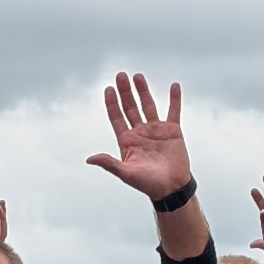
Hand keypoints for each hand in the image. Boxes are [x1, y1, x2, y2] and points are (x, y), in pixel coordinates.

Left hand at [85, 71, 193, 206]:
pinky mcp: (173, 131)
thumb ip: (109, 163)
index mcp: (127, 141)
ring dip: (143, 90)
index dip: (112, 103)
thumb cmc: (148, 184)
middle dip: (125, 92)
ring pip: (148, 105)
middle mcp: (140, 132)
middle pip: (130, 107)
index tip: (108, 89)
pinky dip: (174, 99)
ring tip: (137, 76)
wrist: (171, 188)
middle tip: (120, 75)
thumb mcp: (126, 173)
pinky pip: (173, 111)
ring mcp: (156, 130)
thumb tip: (89, 159)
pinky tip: (174, 86)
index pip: (117, 117)